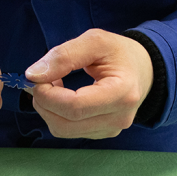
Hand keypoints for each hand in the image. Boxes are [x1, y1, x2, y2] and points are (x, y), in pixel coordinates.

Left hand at [26, 29, 153, 139]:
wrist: (144, 70)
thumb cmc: (120, 53)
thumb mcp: (95, 41)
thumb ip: (63, 56)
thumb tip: (33, 75)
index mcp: (122, 94)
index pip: (75, 107)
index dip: (48, 95)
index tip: (36, 77)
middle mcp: (118, 118)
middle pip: (65, 124)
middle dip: (43, 103)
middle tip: (40, 80)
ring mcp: (111, 130)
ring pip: (63, 130)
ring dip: (48, 109)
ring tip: (54, 85)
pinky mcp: (102, 134)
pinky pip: (68, 130)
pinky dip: (57, 114)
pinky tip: (64, 96)